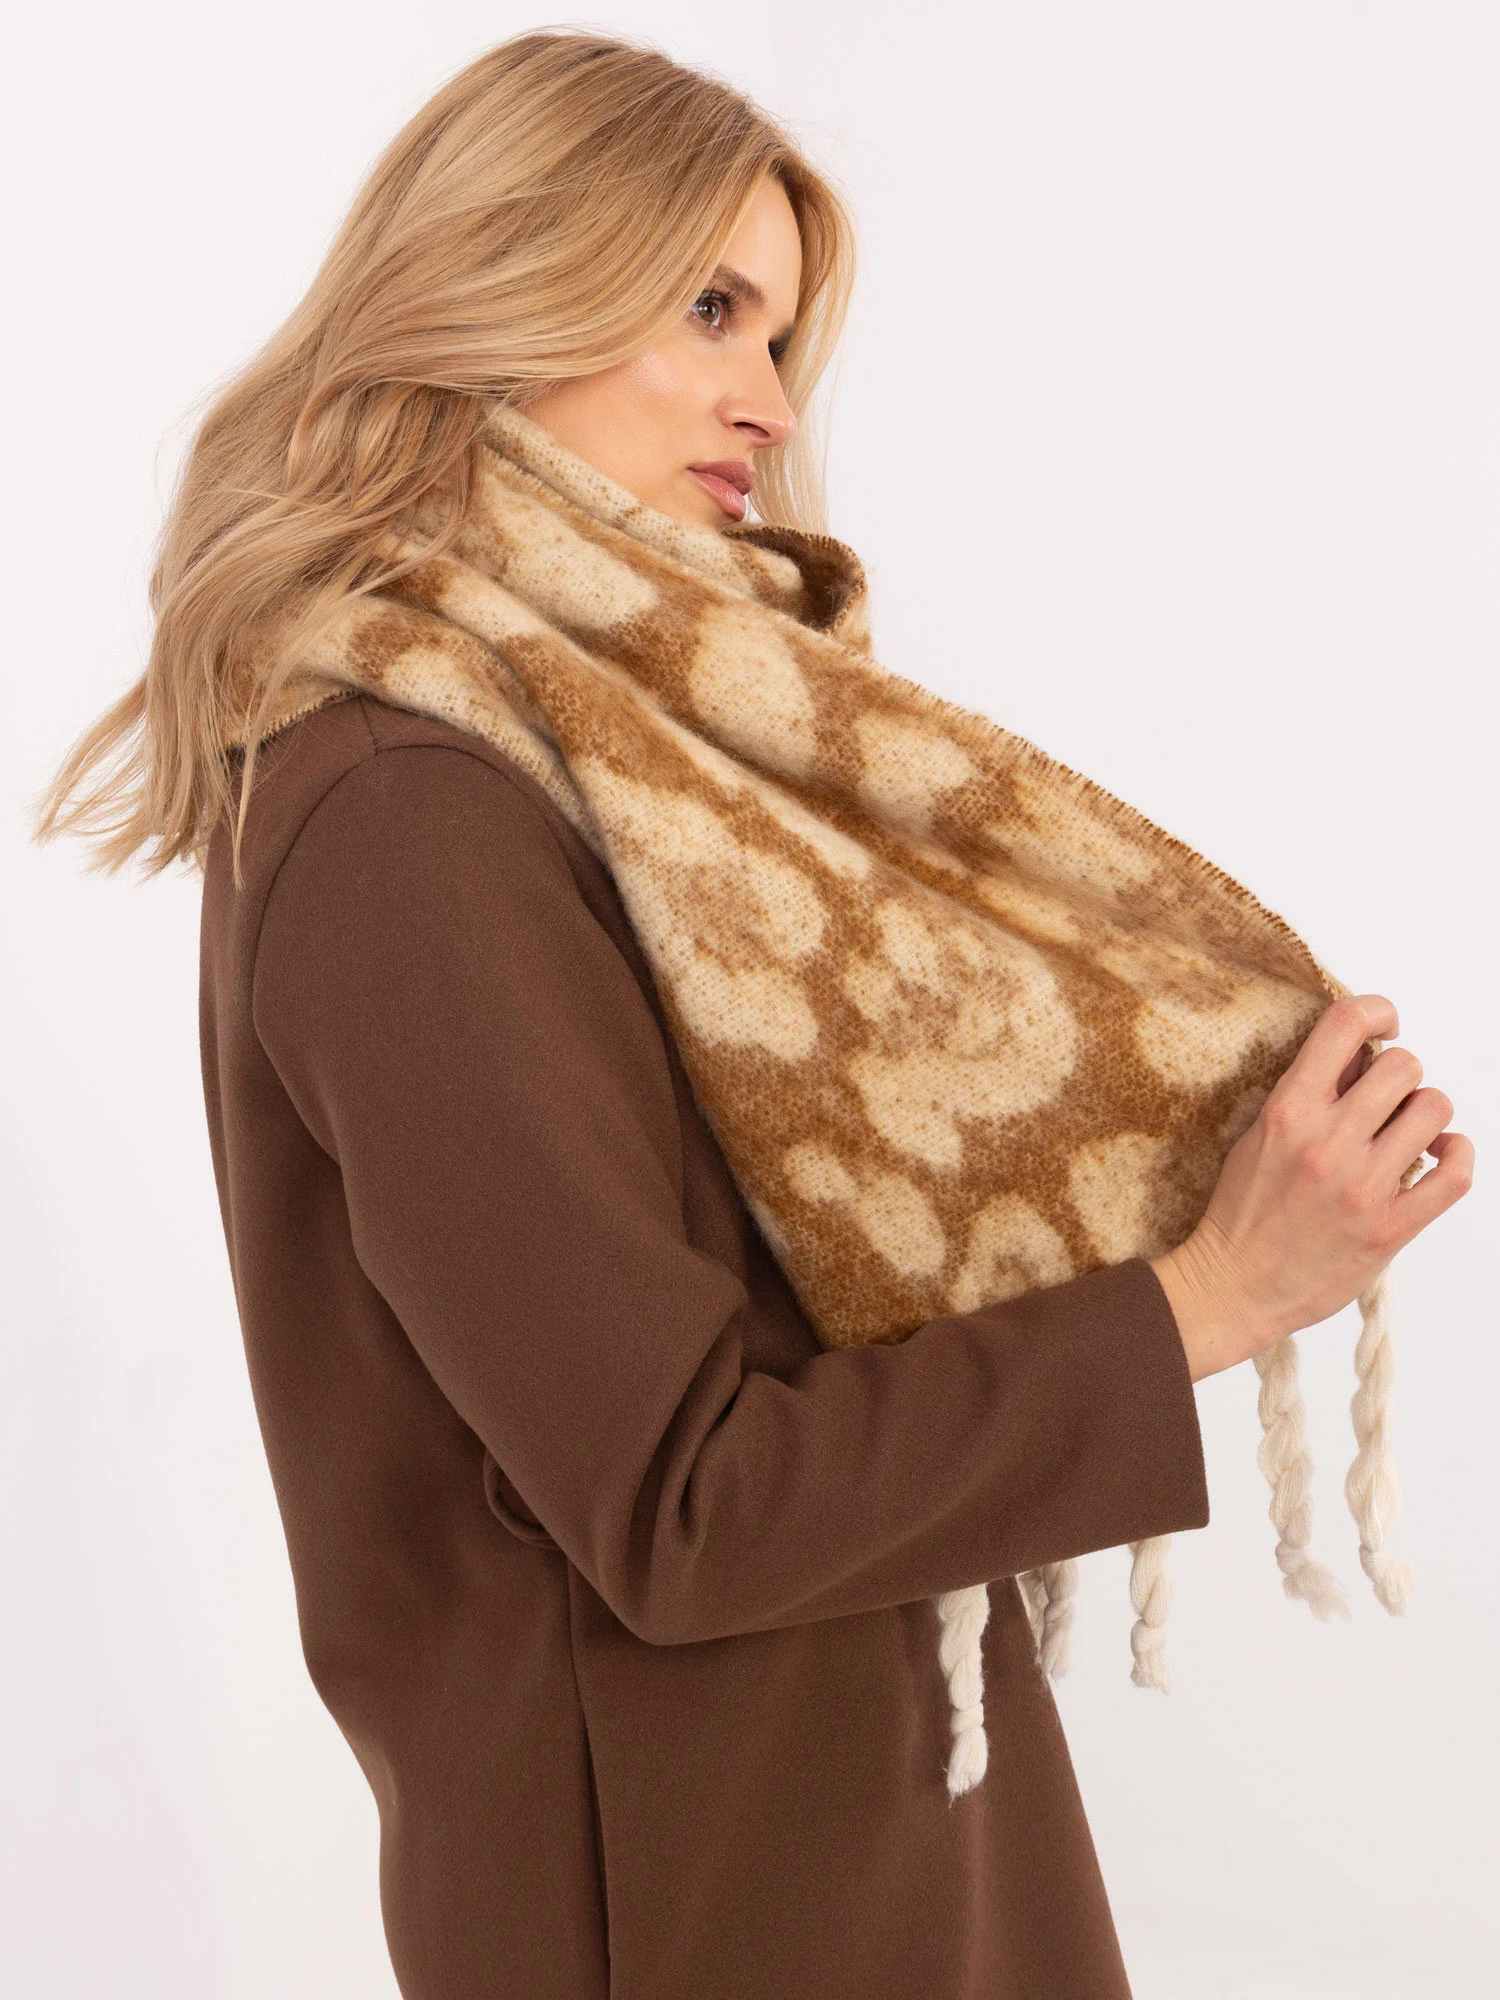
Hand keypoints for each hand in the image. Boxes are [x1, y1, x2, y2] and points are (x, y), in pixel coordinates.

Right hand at [1151, 993, 1473, 1382]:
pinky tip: (1439, 1156)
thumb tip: (1362, 1056)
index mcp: (1288, 1111)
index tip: (1384, 1027)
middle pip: (1404, 1065)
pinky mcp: (1391, 1227)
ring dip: (1427, 1114)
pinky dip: (1458, 1155)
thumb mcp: (1258, 1136)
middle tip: (1387, 1100)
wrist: (1232, 1286)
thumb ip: (1308, 1094)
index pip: (1345, 1024)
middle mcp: (1328, 1142)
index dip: (1377, 1011)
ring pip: (1435, 1108)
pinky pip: (1456, 1173)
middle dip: (1402, 1076)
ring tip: (1409, 1132)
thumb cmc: (1241, 1212)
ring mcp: (1363, 1186)